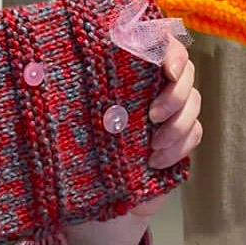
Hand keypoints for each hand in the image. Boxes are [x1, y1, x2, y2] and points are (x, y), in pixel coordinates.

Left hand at [61, 38, 203, 244]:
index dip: (172, 51)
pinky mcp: (181, 140)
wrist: (95, 201)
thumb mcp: (68, 114)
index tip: (166, 69)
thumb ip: (72, 84)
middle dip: (175, 93)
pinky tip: (155, 161)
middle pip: (186, 71)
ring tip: (152, 144)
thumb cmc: (75, 150)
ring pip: (194, 102)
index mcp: (129, 68)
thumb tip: (50, 58)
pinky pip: (195, 133)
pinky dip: (178, 147)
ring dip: (177, 124)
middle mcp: (153, 85)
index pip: (162, 42)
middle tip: (152, 115)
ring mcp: (170, 112)